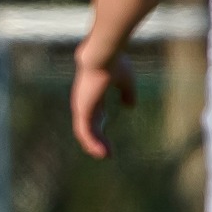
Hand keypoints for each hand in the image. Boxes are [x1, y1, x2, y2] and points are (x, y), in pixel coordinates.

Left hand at [71, 42, 136, 158]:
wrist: (103, 55)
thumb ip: (127, 93)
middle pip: (88, 126)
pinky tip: (100, 152)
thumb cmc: (114, 63)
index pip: (94, 115)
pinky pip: (84, 131)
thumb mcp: (126, 81)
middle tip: (107, 153)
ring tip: (105, 156)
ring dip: (94, 144)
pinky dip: (91, 142)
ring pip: (84, 131)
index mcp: (93, 94)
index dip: (101, 127)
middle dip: (97, 140)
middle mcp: (84, 101)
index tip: (108, 137)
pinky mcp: (82, 109)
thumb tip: (130, 106)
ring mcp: (81, 106)